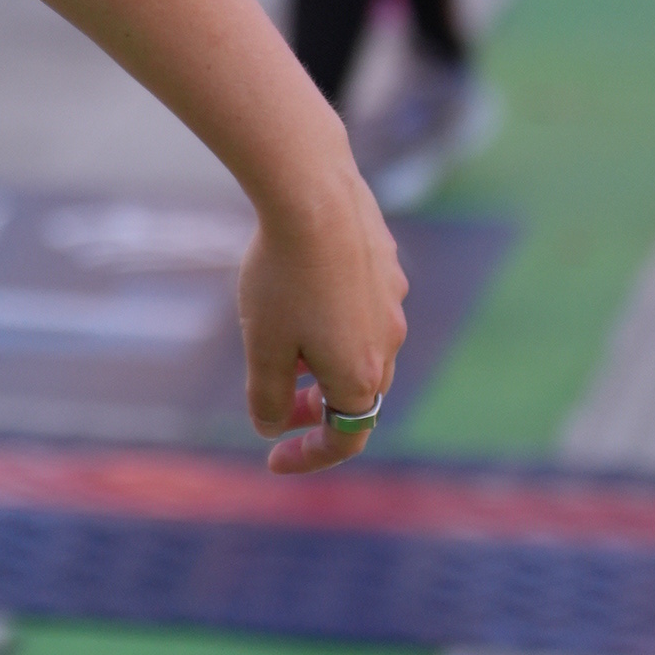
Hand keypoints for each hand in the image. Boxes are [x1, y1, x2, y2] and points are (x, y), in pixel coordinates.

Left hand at [241, 160, 408, 478]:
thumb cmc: (283, 276)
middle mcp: (387, 343)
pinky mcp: (387, 266)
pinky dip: (331, 317)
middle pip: (356, 395)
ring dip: (323, 359)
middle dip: (315, 407)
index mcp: (359, 376)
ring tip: (280, 337)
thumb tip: (272, 427)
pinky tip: (298, 287)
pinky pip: (361, 307)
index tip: (273, 458)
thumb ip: (267, 397)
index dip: (309, 457)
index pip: (345, 440)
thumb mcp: (262, 347)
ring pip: (360, 348)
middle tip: (275, 402)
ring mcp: (392, 302)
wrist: (314, 196)